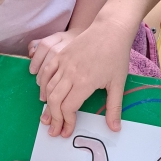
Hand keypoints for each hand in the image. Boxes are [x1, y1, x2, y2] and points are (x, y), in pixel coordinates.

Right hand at [29, 14, 133, 137]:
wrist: (110, 29)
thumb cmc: (116, 56)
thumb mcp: (118, 84)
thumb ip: (114, 108)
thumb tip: (114, 129)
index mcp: (84, 82)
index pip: (68, 108)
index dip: (67, 122)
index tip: (67, 131)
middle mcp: (70, 73)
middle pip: (54, 100)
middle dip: (53, 118)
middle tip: (54, 130)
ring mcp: (63, 63)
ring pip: (48, 88)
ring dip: (46, 105)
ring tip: (47, 117)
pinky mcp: (60, 55)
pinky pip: (46, 73)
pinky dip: (43, 86)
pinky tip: (45, 95)